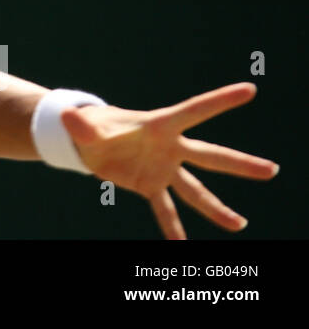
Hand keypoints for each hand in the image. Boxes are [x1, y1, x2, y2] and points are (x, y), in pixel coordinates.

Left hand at [61, 82, 277, 238]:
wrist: (87, 141)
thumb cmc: (93, 125)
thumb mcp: (87, 125)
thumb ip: (81, 124)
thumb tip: (66, 117)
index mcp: (159, 124)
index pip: (195, 110)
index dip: (221, 100)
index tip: (250, 89)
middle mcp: (169, 147)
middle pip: (209, 155)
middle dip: (240, 164)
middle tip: (271, 170)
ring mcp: (163, 168)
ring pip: (195, 189)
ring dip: (216, 208)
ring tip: (239, 224)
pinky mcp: (151, 185)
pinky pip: (166, 209)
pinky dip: (172, 228)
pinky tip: (181, 247)